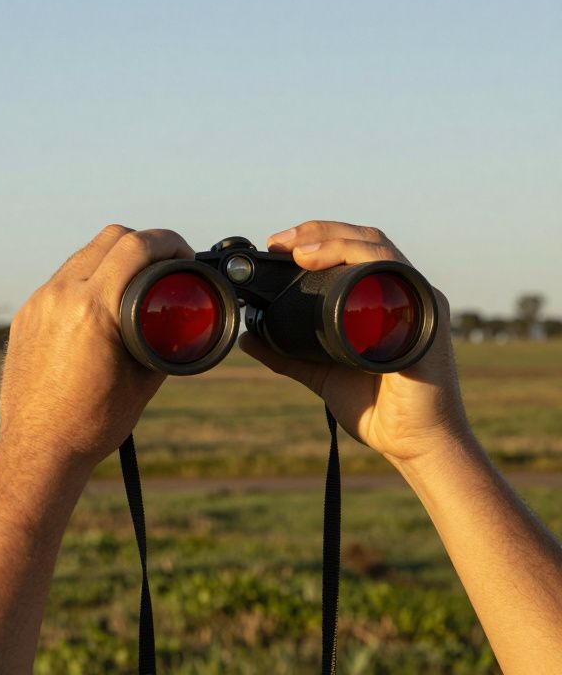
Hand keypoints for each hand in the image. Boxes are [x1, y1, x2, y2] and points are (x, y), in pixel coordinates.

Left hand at [0, 225, 195, 471]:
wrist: (37, 447)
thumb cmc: (91, 423)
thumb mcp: (144, 379)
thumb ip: (166, 340)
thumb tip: (184, 322)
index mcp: (92, 307)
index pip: (136, 245)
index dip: (170, 241)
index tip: (185, 254)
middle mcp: (59, 296)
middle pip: (110, 237)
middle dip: (144, 242)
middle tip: (165, 264)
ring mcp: (38, 303)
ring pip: (82, 255)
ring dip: (112, 259)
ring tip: (133, 282)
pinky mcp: (25, 315)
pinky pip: (60, 281)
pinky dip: (85, 280)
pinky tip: (99, 304)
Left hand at [240, 220, 470, 464]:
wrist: (412, 444)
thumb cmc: (377, 407)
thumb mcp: (320, 372)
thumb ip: (285, 353)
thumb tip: (247, 336)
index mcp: (382, 298)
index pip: (352, 249)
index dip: (315, 237)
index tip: (275, 244)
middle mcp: (403, 293)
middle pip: (365, 239)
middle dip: (319, 231)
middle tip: (280, 241)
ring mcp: (418, 303)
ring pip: (380, 249)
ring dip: (337, 240)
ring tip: (299, 250)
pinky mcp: (427, 321)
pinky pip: (400, 278)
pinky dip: (365, 263)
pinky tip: (336, 265)